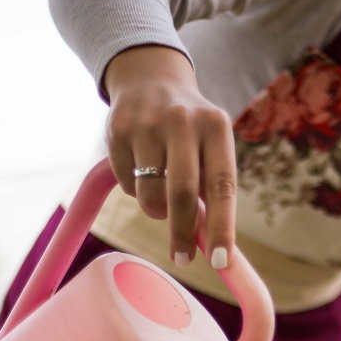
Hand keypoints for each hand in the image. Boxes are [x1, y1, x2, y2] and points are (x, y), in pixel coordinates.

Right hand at [103, 45, 236, 268]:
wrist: (149, 79)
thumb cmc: (190, 130)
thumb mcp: (211, 146)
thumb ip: (212, 189)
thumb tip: (214, 247)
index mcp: (216, 127)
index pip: (222, 186)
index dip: (221, 227)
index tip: (219, 261)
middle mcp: (183, 122)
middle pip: (182, 192)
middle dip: (182, 232)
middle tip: (182, 258)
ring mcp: (147, 124)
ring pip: (150, 194)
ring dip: (156, 210)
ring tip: (161, 199)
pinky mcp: (118, 130)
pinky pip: (126, 184)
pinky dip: (136, 191)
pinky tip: (141, 169)